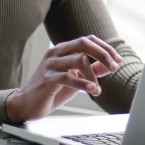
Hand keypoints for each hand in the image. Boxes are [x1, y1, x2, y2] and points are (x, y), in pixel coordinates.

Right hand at [5, 35, 122, 122]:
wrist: (26, 104)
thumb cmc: (52, 90)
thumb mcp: (76, 77)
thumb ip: (91, 69)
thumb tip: (110, 64)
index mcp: (64, 49)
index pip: (88, 39)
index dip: (105, 48)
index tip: (118, 60)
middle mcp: (56, 53)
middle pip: (84, 43)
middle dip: (103, 54)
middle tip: (114, 68)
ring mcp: (50, 65)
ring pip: (79, 59)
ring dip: (93, 75)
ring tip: (97, 89)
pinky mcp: (47, 79)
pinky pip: (68, 77)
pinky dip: (83, 83)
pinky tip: (92, 89)